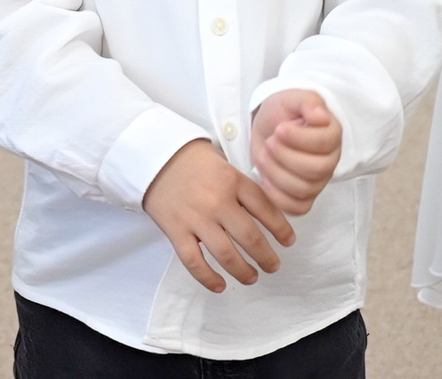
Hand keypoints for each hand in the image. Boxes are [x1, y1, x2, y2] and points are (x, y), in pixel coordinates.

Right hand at [141, 138, 293, 293]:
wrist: (153, 155)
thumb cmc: (192, 159)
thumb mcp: (224, 163)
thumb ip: (242, 187)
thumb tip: (267, 214)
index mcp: (232, 180)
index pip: (265, 209)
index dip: (281, 229)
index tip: (289, 241)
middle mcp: (217, 201)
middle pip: (250, 237)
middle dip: (266, 257)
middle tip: (273, 266)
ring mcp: (196, 218)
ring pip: (226, 254)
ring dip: (243, 271)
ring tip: (252, 277)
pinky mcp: (176, 230)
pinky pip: (194, 261)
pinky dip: (208, 278)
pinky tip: (220, 285)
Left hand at [249, 89, 341, 215]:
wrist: (269, 126)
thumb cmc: (283, 112)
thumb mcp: (292, 98)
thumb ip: (307, 101)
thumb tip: (321, 115)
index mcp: (332, 134)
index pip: (324, 143)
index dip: (299, 138)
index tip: (279, 128)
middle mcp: (330, 160)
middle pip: (315, 170)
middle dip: (285, 156)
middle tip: (269, 142)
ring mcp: (318, 181)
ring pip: (304, 189)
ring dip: (277, 173)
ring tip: (263, 156)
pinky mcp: (303, 196)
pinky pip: (298, 208)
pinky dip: (279, 197)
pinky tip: (265, 179)